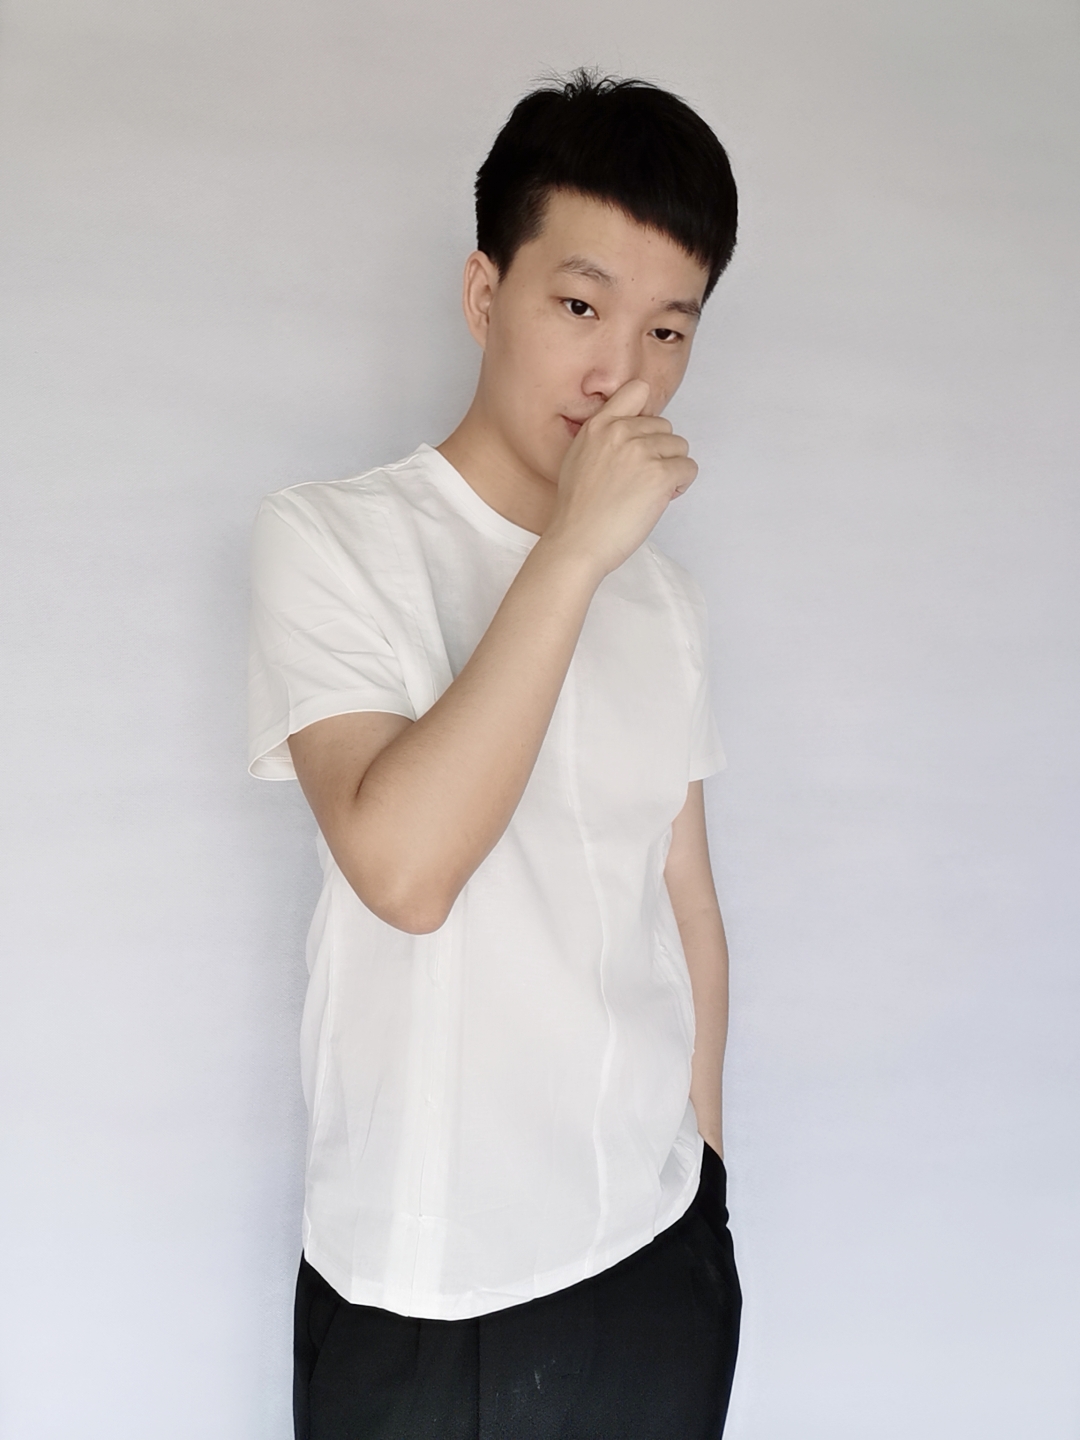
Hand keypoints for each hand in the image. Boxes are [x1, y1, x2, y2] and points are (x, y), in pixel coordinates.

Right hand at [543, 379, 697, 577]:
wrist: (577, 541)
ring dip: (671, 469)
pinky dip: (680, 485)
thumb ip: (604, 439)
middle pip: (665, 427)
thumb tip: (633, 436)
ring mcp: (642, 451)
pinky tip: (659, 500)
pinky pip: (688, 469)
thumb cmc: (578, 511)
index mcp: (599, 425)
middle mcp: (621, 432)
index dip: (646, 414)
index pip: (637, 390)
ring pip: (680, 447)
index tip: (642, 437)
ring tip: (649, 491)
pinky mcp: (660, 474)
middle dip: (660, 452)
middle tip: (642, 479)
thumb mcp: (578, 458)